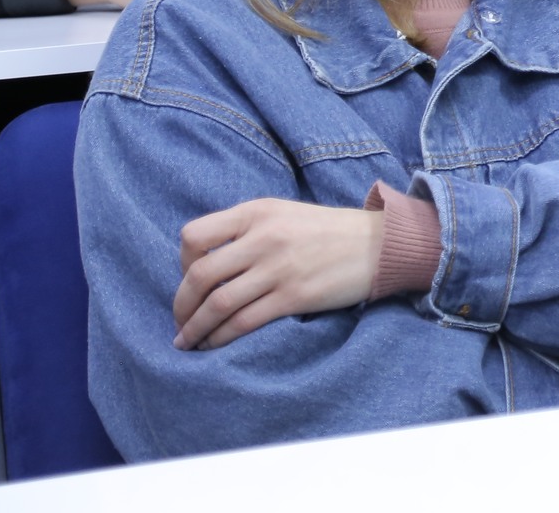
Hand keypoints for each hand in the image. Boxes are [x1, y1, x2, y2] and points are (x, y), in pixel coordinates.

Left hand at [173, 198, 383, 350]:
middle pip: (199, 275)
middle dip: (181, 305)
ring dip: (194, 329)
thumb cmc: (327, 231)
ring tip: (187, 342)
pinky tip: (213, 345)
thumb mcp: (283, 213)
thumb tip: (205, 261)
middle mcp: (263, 238)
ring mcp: (278, 268)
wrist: (378, 244)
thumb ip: (246, 229)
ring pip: (217, 304)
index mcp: (257, 212)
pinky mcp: (293, 296)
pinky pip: (243, 323)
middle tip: (180, 320)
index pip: (194, 236)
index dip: (181, 262)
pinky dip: (220, 339)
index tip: (188, 279)